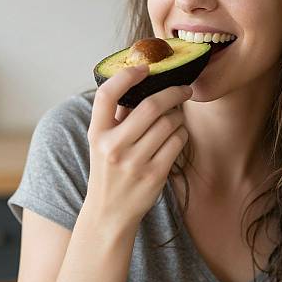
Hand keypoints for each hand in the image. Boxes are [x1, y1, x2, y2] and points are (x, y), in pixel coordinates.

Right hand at [86, 64, 192, 229]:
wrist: (109, 214)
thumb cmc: (109, 171)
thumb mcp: (102, 143)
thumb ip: (117, 117)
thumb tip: (145, 84)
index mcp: (97, 134)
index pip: (107, 95)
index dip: (127, 76)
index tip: (145, 67)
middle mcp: (113, 147)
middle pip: (150, 106)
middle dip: (173, 92)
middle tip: (183, 88)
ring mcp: (134, 162)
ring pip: (169, 123)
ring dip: (178, 115)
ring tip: (176, 118)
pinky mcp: (154, 175)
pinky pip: (177, 141)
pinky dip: (182, 133)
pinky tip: (177, 134)